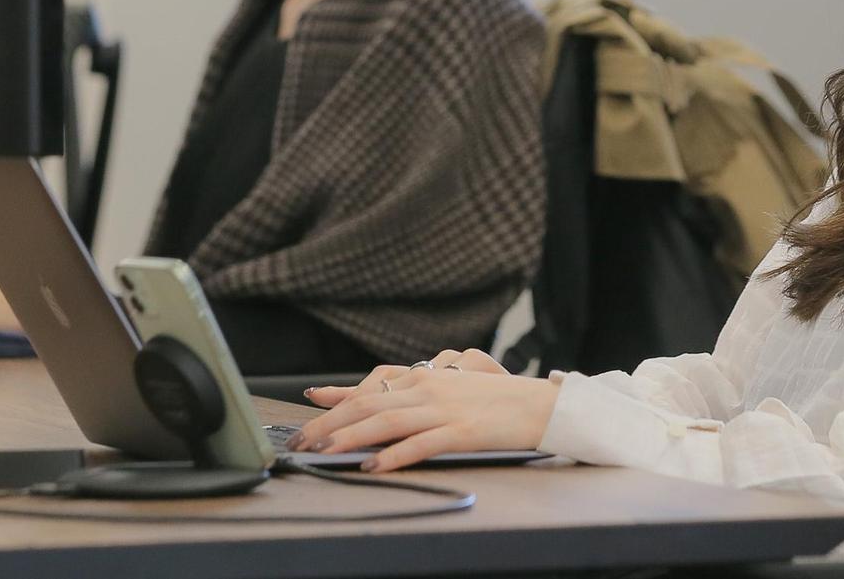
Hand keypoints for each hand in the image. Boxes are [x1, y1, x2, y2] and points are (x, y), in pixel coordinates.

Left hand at [295, 349, 557, 471]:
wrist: (540, 404)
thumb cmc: (498, 400)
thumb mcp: (456, 388)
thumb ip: (422, 394)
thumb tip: (388, 402)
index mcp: (426, 379)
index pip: (371, 386)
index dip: (337, 395)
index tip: (310, 401)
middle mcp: (429, 389)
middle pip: (369, 404)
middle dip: (330, 423)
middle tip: (302, 439)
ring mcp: (444, 410)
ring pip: (386, 421)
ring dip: (350, 437)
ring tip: (324, 451)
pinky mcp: (461, 432)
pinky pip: (420, 444)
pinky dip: (393, 455)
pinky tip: (373, 465)